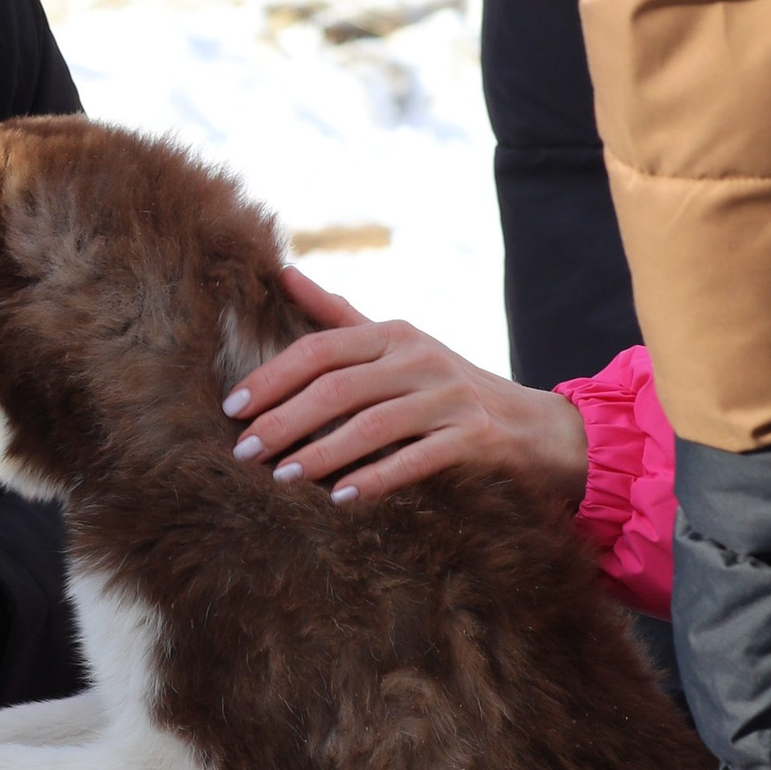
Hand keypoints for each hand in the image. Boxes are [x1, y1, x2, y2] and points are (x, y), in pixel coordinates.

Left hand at [223, 268, 589, 505]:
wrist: (538, 428)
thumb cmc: (449, 388)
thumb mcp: (398, 345)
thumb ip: (340, 316)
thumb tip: (282, 272)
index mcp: (394, 334)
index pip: (320, 348)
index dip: (272, 377)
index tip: (231, 407)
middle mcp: (421, 357)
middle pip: (338, 387)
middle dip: (284, 420)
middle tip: (243, 451)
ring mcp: (450, 397)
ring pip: (372, 425)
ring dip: (321, 453)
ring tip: (281, 478)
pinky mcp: (475, 437)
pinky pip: (416, 459)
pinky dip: (375, 478)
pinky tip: (341, 497)